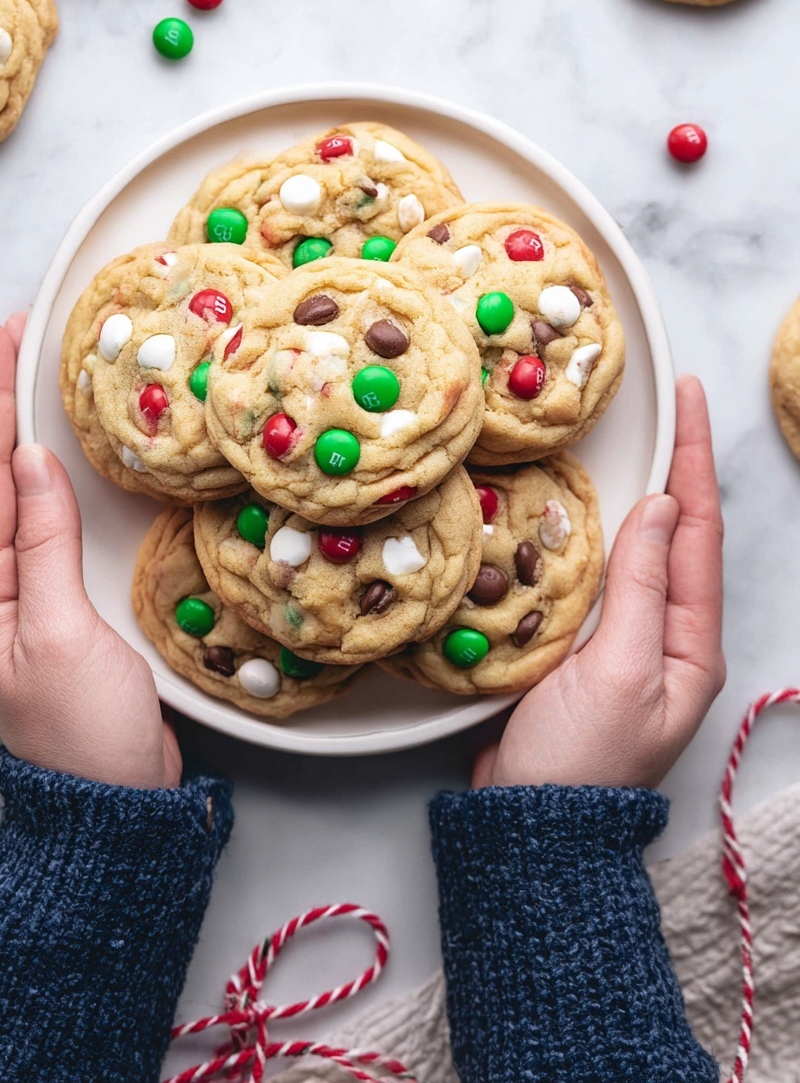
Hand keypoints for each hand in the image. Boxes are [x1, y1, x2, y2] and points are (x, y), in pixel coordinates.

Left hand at [0, 318, 181, 789]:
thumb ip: (42, 543)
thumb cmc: (83, 729)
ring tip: (34, 376)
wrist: (110, 804)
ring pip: (19, 494)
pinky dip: (56, 476)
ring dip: (21, 431)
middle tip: (13, 335)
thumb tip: (30, 462)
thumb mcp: (59, 632)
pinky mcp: (62, 604)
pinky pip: (50, 522)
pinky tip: (69, 457)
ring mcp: (26, 594)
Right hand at [474, 375, 724, 790]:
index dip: (694, 460)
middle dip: (677, 467)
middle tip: (666, 405)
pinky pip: (597, 576)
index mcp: (689, 644)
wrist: (532, 828)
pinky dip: (592, 534)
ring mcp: (625, 642)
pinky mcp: (582, 647)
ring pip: (637, 551)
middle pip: (677, 535)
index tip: (688, 399)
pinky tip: (575, 510)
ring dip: (636, 495)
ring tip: (633, 440)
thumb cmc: (580, 760)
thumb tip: (659, 508)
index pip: (697, 533)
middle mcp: (665, 637)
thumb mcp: (618, 672)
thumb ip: (640, 588)